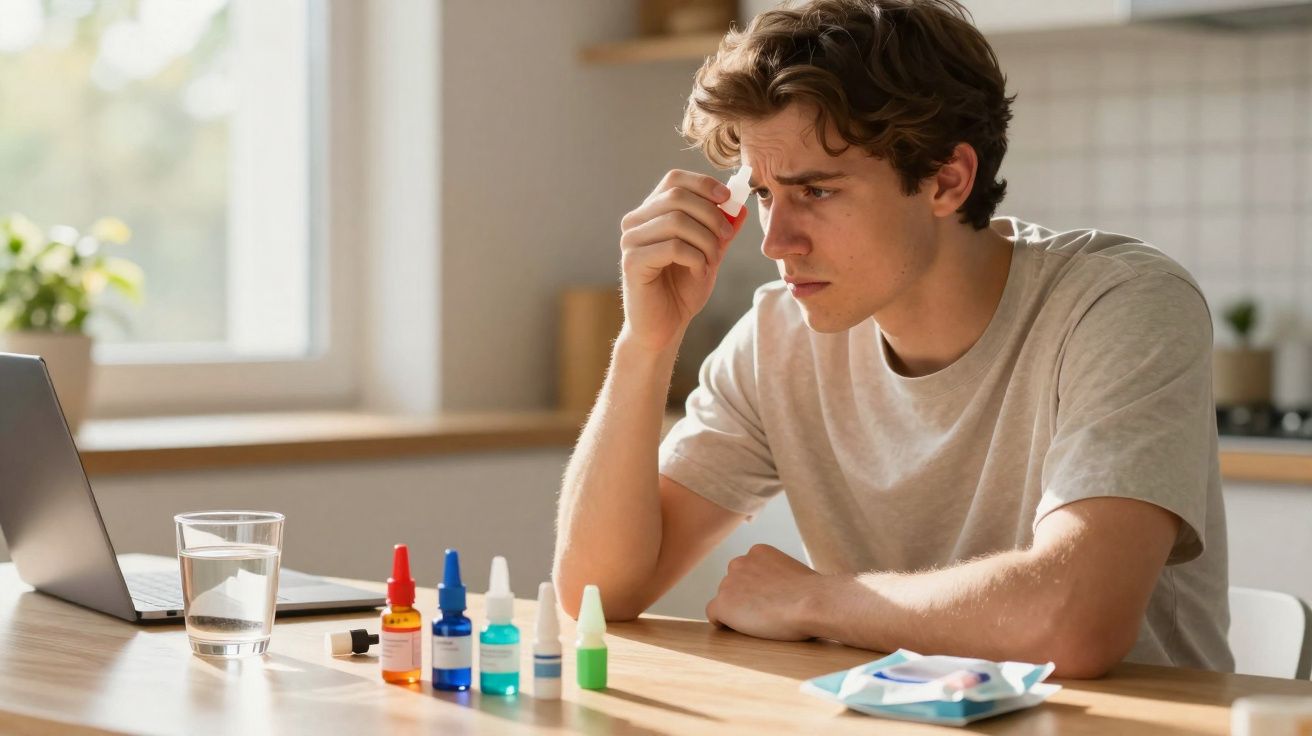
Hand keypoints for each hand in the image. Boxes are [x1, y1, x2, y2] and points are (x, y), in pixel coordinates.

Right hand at [618, 169, 745, 352]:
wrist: (665, 327)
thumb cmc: (682, 289)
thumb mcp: (709, 253)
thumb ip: (720, 229)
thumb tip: (739, 205)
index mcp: (650, 213)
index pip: (674, 179)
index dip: (704, 184)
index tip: (728, 199)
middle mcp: (635, 222)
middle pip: (677, 196)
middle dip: (711, 215)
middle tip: (727, 238)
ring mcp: (631, 241)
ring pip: (677, 221)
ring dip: (705, 241)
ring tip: (712, 262)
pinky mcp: (632, 262)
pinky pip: (673, 247)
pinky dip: (696, 259)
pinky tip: (699, 272)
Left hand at [705, 544, 825, 641]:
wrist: (813, 602)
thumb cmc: (814, 593)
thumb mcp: (794, 573)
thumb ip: (778, 577)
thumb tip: (779, 593)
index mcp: (757, 552)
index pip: (746, 571)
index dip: (756, 589)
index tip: (769, 600)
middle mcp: (739, 562)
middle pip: (733, 584)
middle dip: (744, 597)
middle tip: (765, 613)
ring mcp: (728, 583)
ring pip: (724, 600)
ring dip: (736, 611)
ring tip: (760, 622)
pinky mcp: (723, 604)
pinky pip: (713, 615)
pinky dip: (723, 623)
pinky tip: (738, 629)